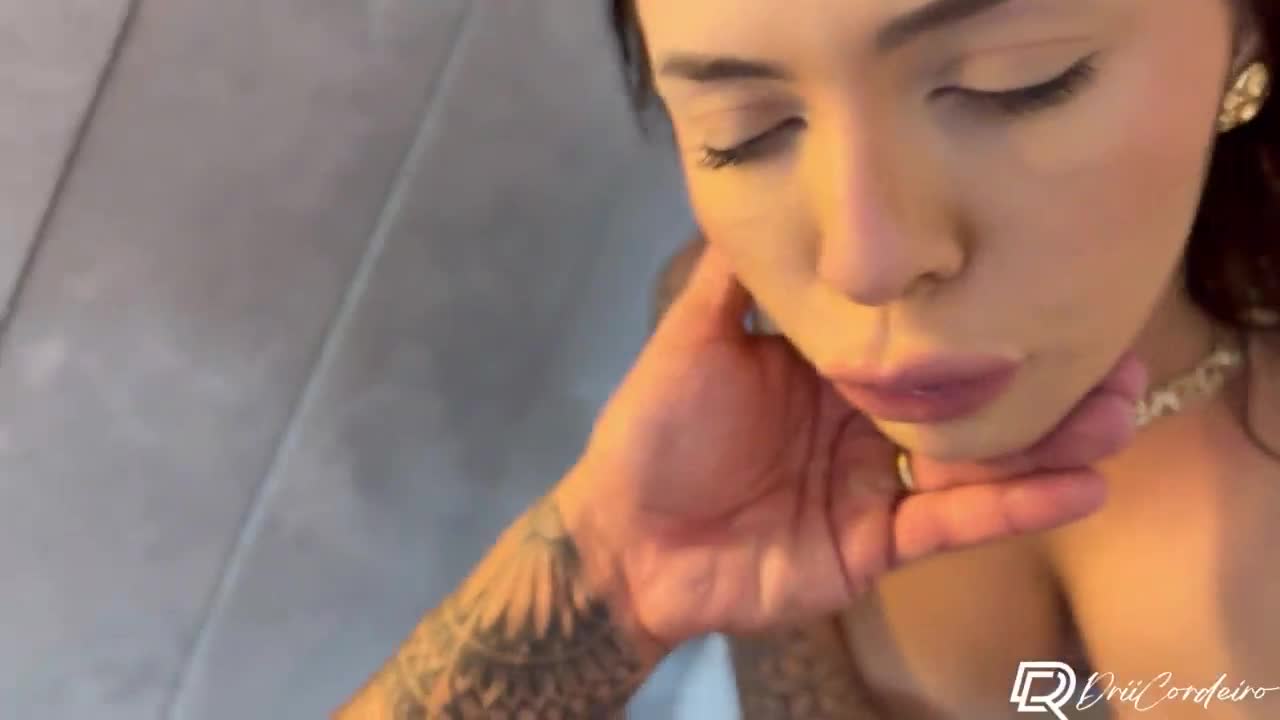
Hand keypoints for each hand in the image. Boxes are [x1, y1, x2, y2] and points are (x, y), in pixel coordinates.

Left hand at [556, 240, 1144, 648]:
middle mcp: (863, 423)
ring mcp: (874, 486)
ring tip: (1119, 414)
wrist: (625, 539)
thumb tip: (762, 193)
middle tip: (1121, 359)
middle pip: (966, 400)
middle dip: (1041, 382)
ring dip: (1050, 443)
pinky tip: (1080, 487)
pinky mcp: (875, 546)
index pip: (922, 341)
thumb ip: (733, 278)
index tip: (1053, 286)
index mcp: (830, 370)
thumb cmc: (653, 433)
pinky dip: (1013, 510)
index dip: (981, 320)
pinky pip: (951, 527)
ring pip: (975, 464)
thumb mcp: (693, 339)